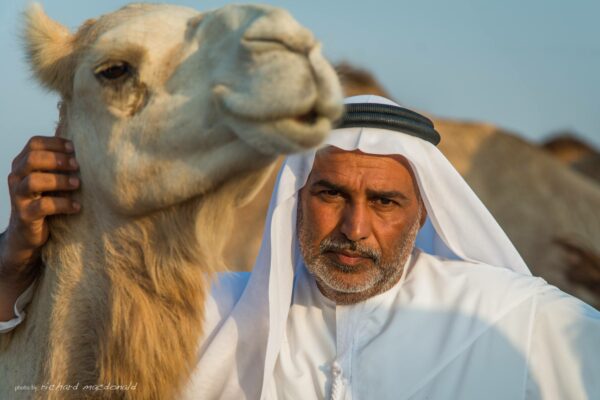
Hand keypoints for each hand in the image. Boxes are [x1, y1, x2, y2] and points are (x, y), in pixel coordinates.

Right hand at [0, 136, 79, 283]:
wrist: (28, 233)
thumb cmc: (45, 200)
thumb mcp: (50, 179)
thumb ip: (59, 165)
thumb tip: (89, 148)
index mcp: (22, 164)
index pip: (34, 143)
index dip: (55, 143)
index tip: (75, 148)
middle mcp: (16, 177)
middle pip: (33, 159)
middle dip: (58, 160)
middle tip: (77, 166)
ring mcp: (18, 197)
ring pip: (34, 181)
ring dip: (60, 180)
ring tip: (77, 184)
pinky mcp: (25, 215)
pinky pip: (43, 206)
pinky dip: (63, 204)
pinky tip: (77, 206)